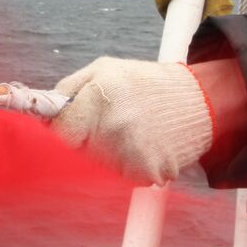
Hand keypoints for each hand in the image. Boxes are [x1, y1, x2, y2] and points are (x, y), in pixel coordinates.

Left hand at [51, 57, 213, 184]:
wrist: (201, 101)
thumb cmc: (147, 83)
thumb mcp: (104, 69)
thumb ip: (69, 89)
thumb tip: (44, 114)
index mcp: (99, 97)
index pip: (59, 132)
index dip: (60, 132)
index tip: (67, 130)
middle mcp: (114, 127)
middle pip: (77, 153)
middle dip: (85, 142)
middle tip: (107, 125)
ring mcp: (132, 153)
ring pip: (98, 168)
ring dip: (107, 156)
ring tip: (130, 132)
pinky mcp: (149, 173)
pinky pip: (123, 177)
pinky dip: (129, 166)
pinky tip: (144, 146)